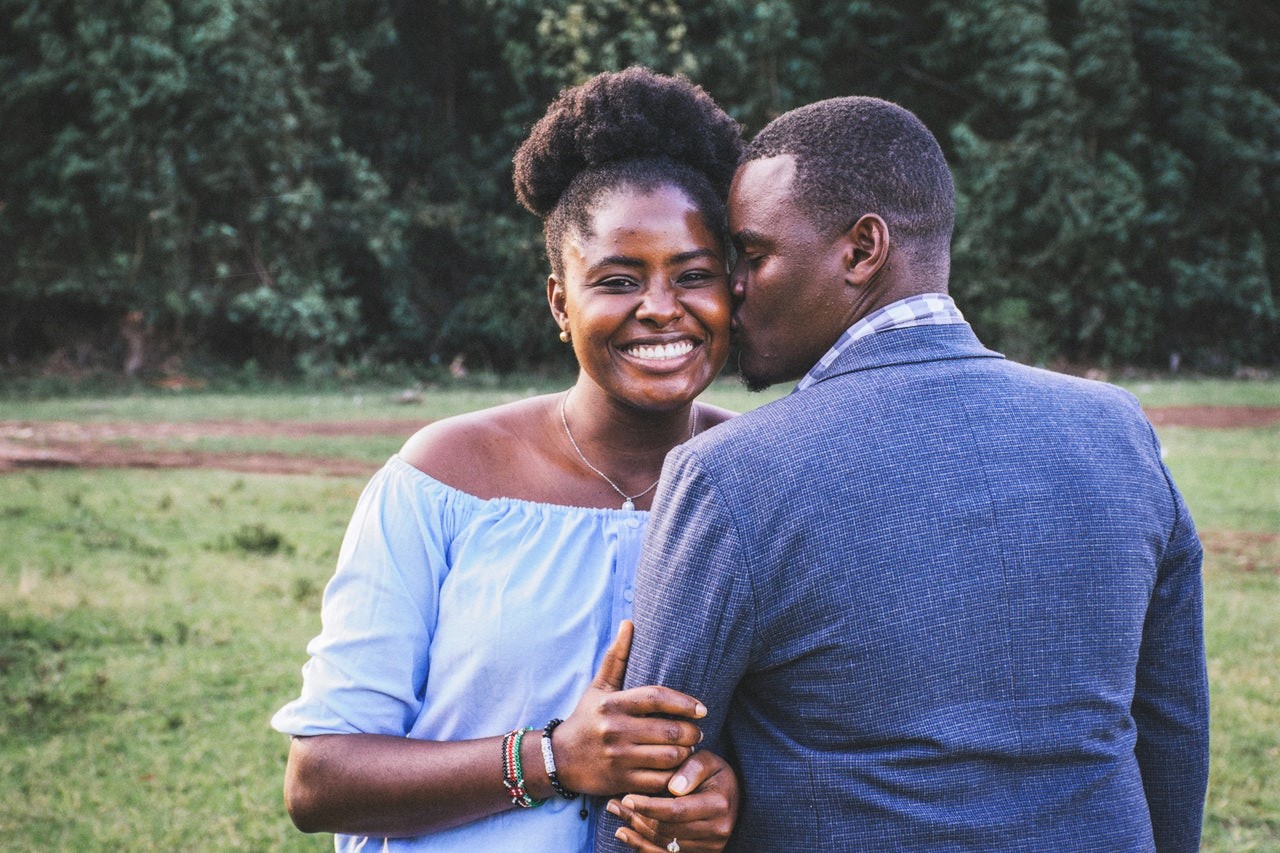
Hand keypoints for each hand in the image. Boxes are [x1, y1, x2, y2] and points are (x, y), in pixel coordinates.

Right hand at [551, 621, 707, 796]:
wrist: (559, 759)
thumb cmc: (586, 718)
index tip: (702, 709)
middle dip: (691, 732)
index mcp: (613, 704)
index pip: (656, 697)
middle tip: (697, 731)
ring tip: (689, 749)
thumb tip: (629, 623)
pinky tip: (678, 769)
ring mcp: (618, 757)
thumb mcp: (599, 687)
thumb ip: (617, 657)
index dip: (684, 703)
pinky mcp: (621, 781)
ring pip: (668, 757)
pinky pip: (659, 781)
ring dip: (686, 753)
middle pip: (668, 730)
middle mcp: (615, 729)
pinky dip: (675, 776)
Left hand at [607, 749, 738, 852]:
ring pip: (664, 843)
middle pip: (667, 829)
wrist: (732, 797)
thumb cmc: (715, 774)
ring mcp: (709, 847)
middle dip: (637, 817)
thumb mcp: (709, 761)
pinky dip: (643, 847)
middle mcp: (717, 831)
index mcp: (718, 805)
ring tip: (616, 812)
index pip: (677, 810)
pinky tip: (625, 834)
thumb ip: (692, 768)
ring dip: (636, 830)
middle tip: (614, 803)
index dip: (649, 806)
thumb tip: (674, 788)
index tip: (627, 798)